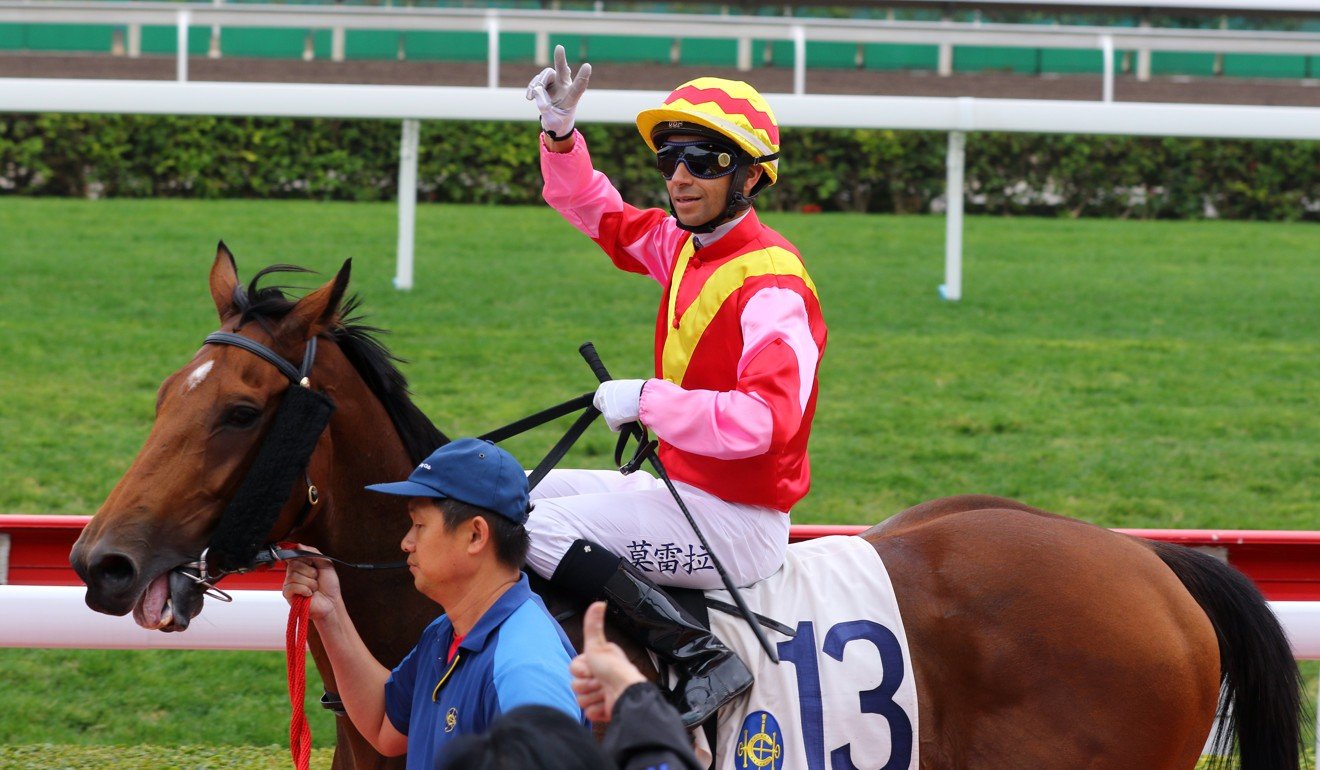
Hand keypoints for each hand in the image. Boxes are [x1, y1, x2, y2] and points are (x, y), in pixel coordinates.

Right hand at [281, 545, 341, 621]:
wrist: (331, 602)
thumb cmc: (329, 585)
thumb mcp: (326, 564)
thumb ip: (313, 553)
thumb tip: (299, 545)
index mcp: (301, 566)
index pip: (295, 555)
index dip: (305, 559)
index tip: (313, 564)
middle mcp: (293, 574)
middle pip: (294, 564)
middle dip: (310, 571)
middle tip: (316, 578)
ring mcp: (290, 584)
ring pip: (294, 575)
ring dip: (310, 582)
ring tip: (314, 588)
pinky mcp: (288, 595)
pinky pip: (292, 586)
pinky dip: (304, 589)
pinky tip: (309, 593)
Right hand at [525, 44, 591, 137]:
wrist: (555, 123)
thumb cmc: (557, 122)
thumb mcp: (551, 121)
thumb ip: (544, 108)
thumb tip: (537, 91)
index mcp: (571, 99)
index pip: (578, 88)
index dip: (582, 77)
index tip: (587, 66)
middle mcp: (565, 88)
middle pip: (563, 71)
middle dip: (560, 59)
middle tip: (559, 47)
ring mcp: (556, 83)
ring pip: (546, 75)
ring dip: (538, 84)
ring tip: (531, 97)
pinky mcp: (547, 83)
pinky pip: (537, 80)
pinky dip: (532, 87)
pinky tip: (529, 97)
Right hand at [569, 601, 646, 722]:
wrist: (625, 693)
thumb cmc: (614, 669)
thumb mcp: (599, 645)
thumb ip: (593, 625)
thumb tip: (598, 602)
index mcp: (597, 662)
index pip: (573, 669)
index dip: (580, 670)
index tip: (592, 668)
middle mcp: (599, 678)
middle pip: (575, 686)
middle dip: (587, 685)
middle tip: (600, 681)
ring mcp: (600, 696)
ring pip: (581, 701)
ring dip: (593, 697)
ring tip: (605, 692)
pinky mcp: (603, 712)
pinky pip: (589, 714)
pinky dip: (597, 711)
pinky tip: (607, 704)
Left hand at [593, 379, 644, 431]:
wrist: (645, 397)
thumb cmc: (640, 391)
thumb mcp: (626, 388)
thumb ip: (619, 394)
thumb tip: (620, 400)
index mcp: (604, 387)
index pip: (598, 398)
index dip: (607, 403)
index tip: (612, 406)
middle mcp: (602, 397)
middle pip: (602, 409)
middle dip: (610, 411)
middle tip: (620, 412)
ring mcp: (605, 408)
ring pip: (610, 418)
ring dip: (619, 417)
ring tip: (630, 412)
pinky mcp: (610, 420)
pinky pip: (615, 427)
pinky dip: (622, 426)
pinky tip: (630, 420)